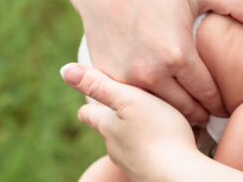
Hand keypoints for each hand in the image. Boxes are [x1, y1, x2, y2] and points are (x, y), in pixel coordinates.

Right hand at [38, 0, 242, 122]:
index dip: (220, 102)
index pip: (208, 95)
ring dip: (174, 113)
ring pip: (158, 111)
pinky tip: (157, 102)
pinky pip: (131, 103)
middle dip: (200, 112)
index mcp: (178, 55)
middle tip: (211, 112)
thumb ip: (237, 2)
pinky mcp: (106, 79)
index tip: (226, 105)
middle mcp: (151, 74)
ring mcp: (125, 80)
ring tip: (188, 110)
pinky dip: (146, 105)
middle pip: (185, 110)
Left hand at [61, 63, 201, 180]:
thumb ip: (100, 85)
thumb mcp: (128, 100)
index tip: (93, 97)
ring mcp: (132, 162)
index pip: (89, 113)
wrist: (177, 174)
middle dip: (114, 117)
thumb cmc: (157, 132)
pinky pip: (147, 154)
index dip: (90, 104)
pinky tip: (166, 140)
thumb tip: (65, 70)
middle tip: (125, 104)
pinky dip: (152, 146)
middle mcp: (115, 147)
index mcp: (108, 126)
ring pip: (128, 143)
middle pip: (108, 129)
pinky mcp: (149, 171)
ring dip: (136, 132)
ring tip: (151, 120)